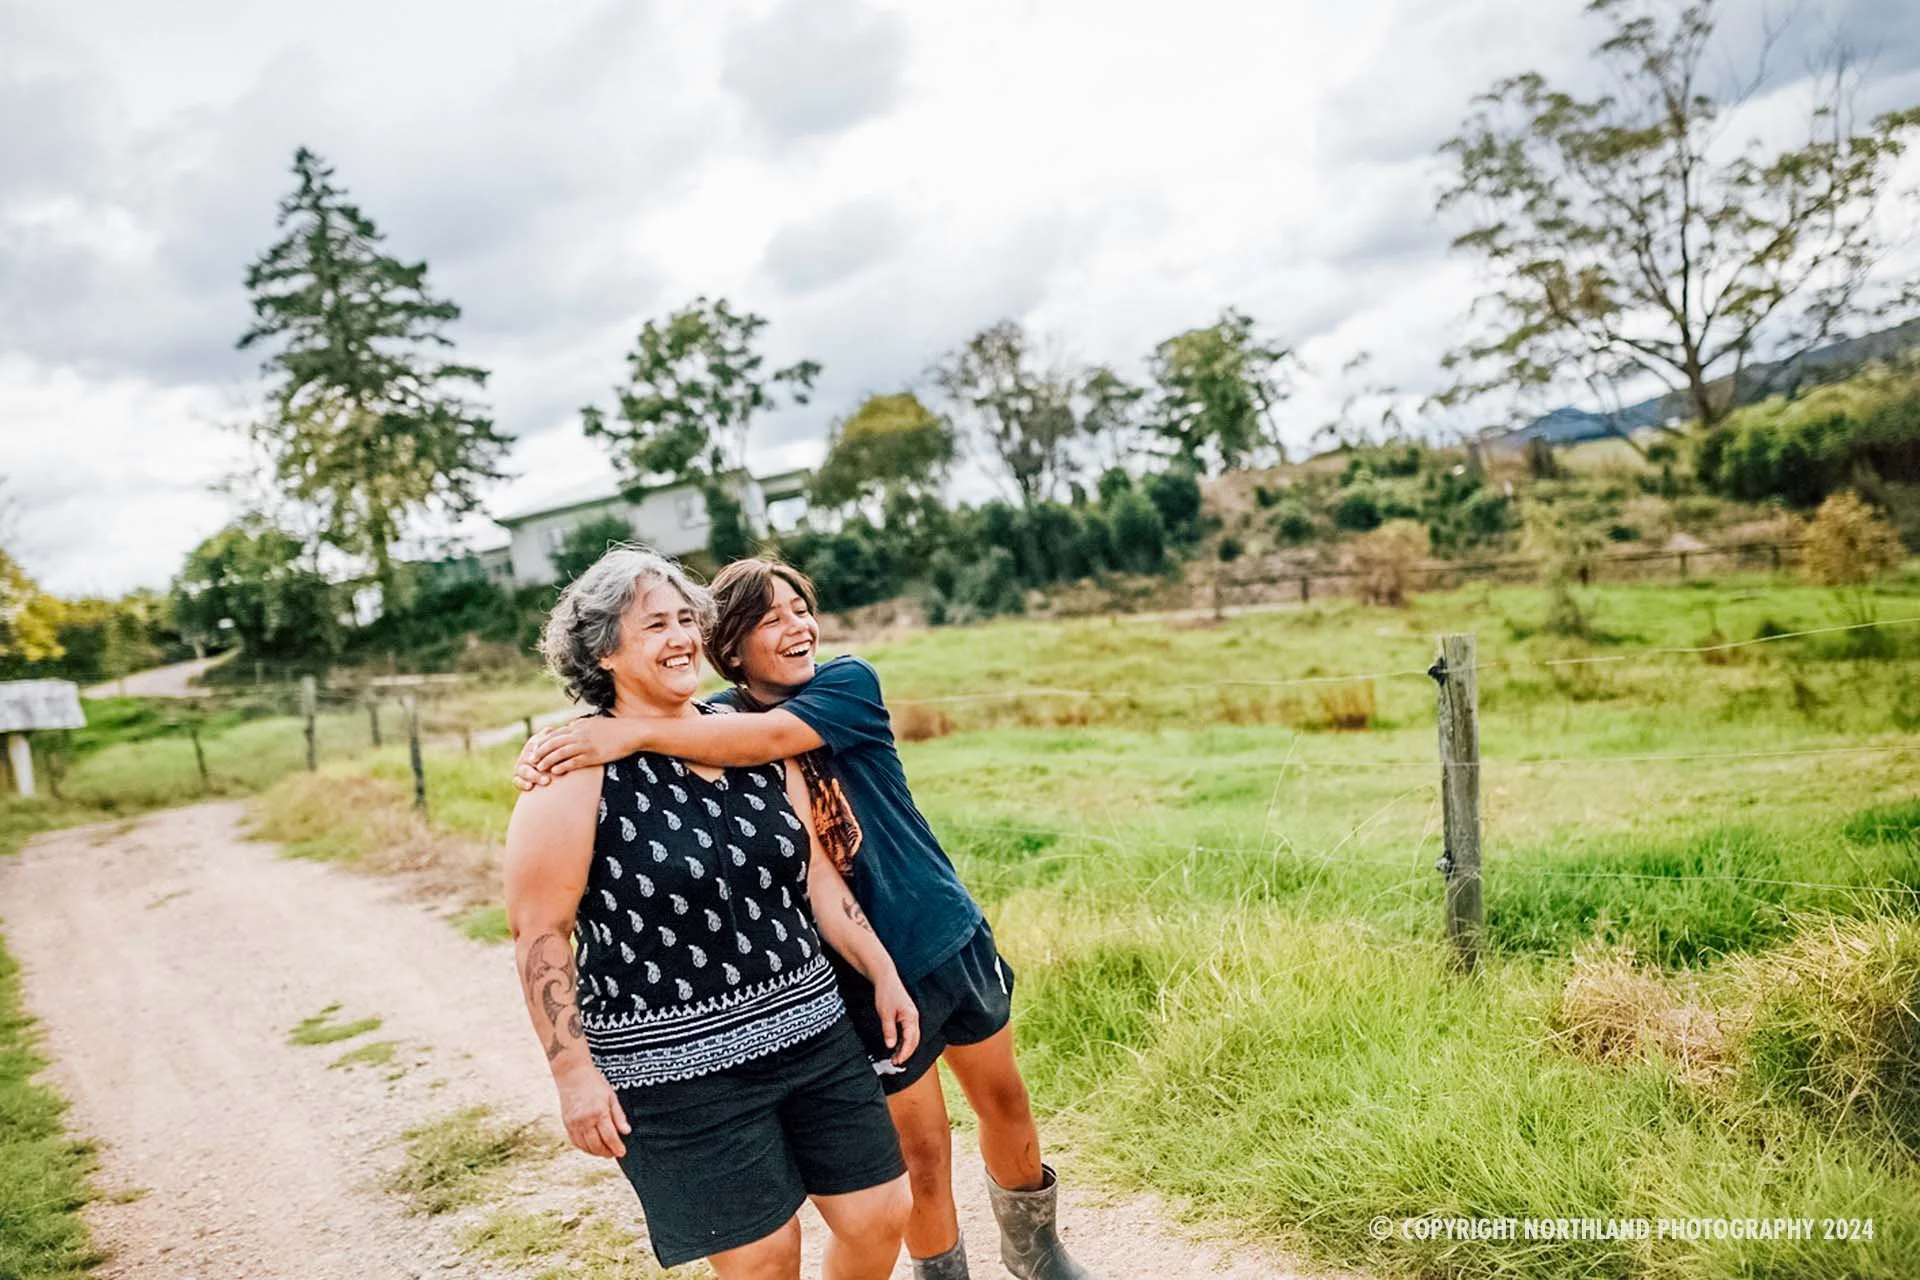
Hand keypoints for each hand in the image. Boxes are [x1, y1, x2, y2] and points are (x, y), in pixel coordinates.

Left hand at [515, 719, 638, 790]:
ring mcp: (586, 745)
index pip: (556, 733)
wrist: (633, 732)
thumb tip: (571, 729)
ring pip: (560, 752)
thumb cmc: (616, 729)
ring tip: (539, 767)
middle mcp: (580, 734)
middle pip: (554, 742)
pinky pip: (574, 761)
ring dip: (547, 760)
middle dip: (540, 751)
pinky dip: (563, 766)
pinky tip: (555, 771)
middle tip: (531, 759)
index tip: (535, 749)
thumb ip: (582, 727)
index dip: (543, 742)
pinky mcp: (594, 755)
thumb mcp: (596, 723)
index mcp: (579, 725)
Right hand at [555, 1063, 630, 1157]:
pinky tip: (591, 1146)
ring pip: (585, 1147)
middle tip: (614, 1153)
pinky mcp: (567, 1124)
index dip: (616, 1148)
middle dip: (607, 1153)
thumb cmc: (594, 1083)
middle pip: (597, 1146)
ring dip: (596, 1152)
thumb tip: (627, 1132)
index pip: (610, 1137)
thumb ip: (619, 1116)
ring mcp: (574, 1123)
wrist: (573, 1075)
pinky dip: (584, 1147)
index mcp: (599, 1112)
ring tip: (604, 1151)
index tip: (622, 1153)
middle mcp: (585, 1120)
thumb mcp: (611, 1096)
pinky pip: (576, 1142)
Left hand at [872, 974, 919, 1066]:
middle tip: (895, 1063)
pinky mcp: (907, 1016)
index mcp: (911, 1017)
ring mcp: (912, 1017)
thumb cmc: (886, 993)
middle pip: (914, 1041)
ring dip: (905, 1048)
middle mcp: (914, 1018)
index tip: (897, 1061)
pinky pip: (909, 1032)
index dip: (904, 1053)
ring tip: (895, 1057)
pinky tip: (896, 1046)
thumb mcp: (885, 1013)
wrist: (886, 978)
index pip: (911, 1040)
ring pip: (913, 1037)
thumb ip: (889, 1030)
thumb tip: (891, 1045)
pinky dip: (904, 1041)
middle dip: (906, 1053)